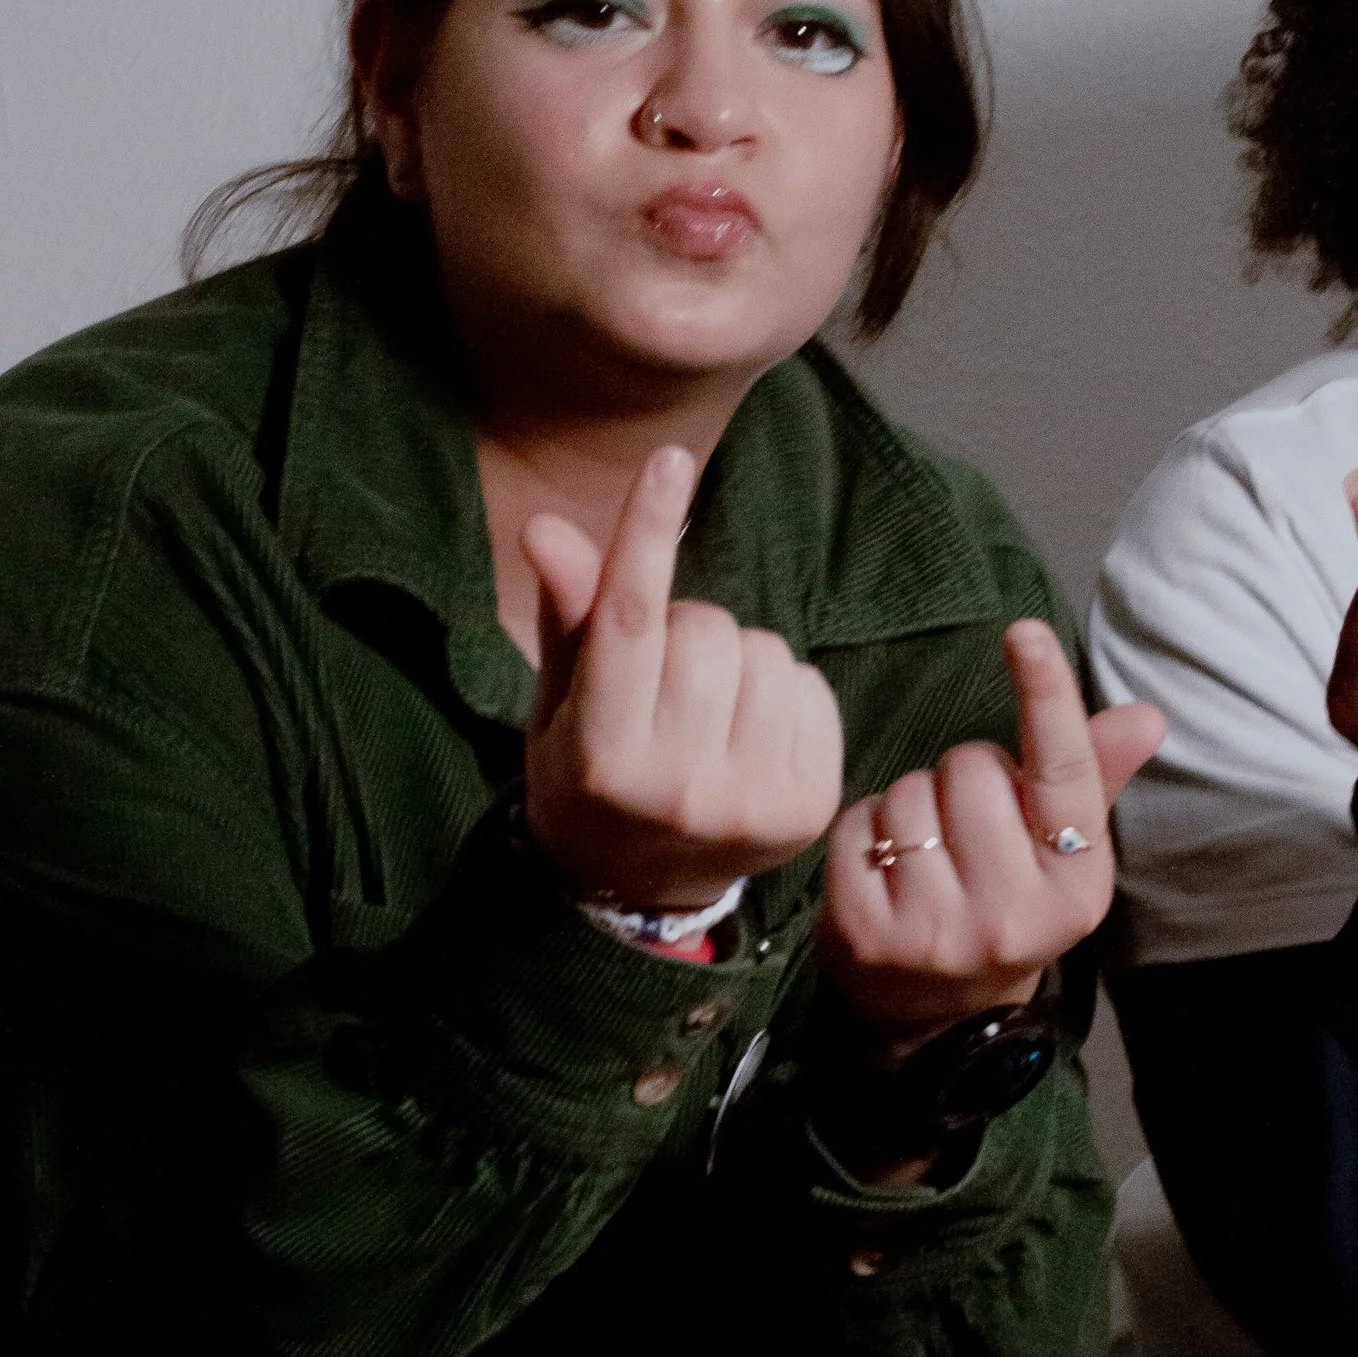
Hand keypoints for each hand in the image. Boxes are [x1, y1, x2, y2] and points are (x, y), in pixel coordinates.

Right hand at [523, 444, 845, 906]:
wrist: (638, 893)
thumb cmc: (589, 775)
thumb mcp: (560, 705)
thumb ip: (568, 617)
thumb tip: (545, 527)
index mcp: (602, 755)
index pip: (631, 624)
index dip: (648, 536)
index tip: (669, 462)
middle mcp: (679, 785)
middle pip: (708, 631)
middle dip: (690, 629)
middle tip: (667, 676)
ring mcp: (751, 801)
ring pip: (766, 653)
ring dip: (740, 659)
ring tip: (709, 707)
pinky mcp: (810, 805)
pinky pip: (812, 688)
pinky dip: (785, 692)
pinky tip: (752, 730)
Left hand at [818, 619, 1165, 1036]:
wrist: (938, 1019)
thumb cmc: (1007, 907)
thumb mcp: (1061, 855)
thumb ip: (1093, 777)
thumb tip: (1147, 717)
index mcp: (1075, 886)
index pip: (1062, 773)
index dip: (1045, 697)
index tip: (1025, 634)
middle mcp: (1012, 914)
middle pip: (973, 768)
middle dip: (965, 777)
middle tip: (969, 825)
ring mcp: (937, 929)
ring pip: (910, 792)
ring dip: (911, 803)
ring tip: (926, 850)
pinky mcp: (868, 934)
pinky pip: (858, 824)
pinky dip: (864, 831)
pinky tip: (884, 868)